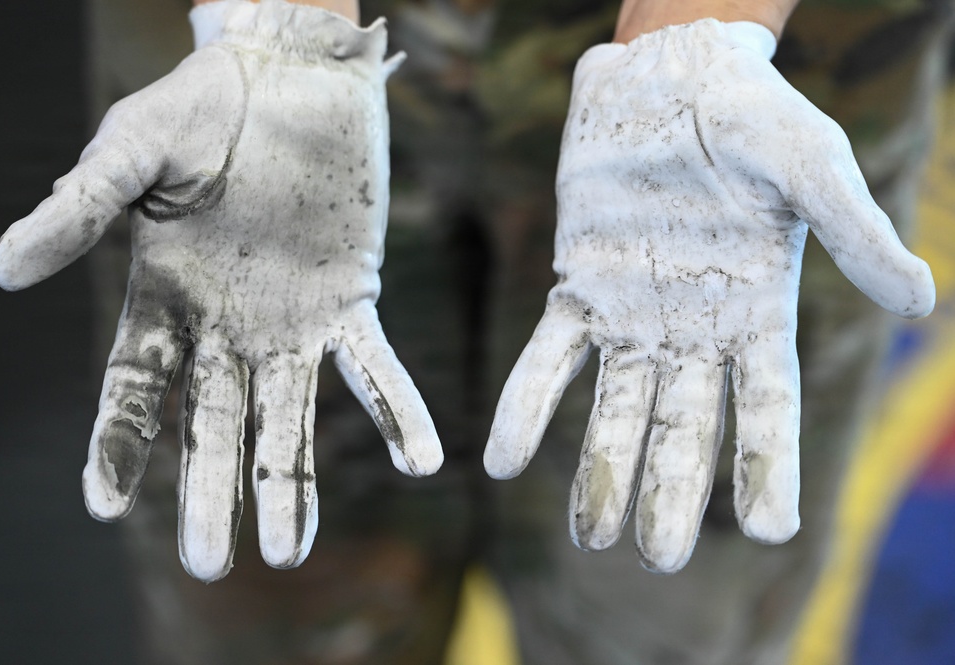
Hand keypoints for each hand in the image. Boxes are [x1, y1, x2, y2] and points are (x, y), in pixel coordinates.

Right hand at [0, 2, 439, 582]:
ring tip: (290, 550)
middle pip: (213, 425)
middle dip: (210, 492)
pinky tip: (420, 463)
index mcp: (164, 299)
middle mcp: (227, 328)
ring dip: (292, 484)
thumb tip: (5, 269)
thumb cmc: (203, 105)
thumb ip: (81, 207)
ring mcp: (292, 323)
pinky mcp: (353, 301)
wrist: (292, 78)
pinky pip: (375, 368)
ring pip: (289, 418)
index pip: (134, 388)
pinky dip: (396, 413)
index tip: (101, 504)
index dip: (118, 444)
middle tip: (208, 565)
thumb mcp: (133, 150)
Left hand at [484, 20, 933, 572]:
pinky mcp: (578, 288)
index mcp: (756, 315)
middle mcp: (692, 332)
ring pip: (616, 410)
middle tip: (657, 559)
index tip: (769, 532)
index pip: (765, 409)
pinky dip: (528, 406)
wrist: (669, 77)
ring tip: (590, 537)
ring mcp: (631, 316)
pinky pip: (549, 357)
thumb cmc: (753, 117)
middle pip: (684, 429)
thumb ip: (855, 232)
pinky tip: (503, 460)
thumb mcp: (813, 166)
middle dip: (671, 491)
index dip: (766, 468)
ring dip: (601, 469)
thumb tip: (920, 301)